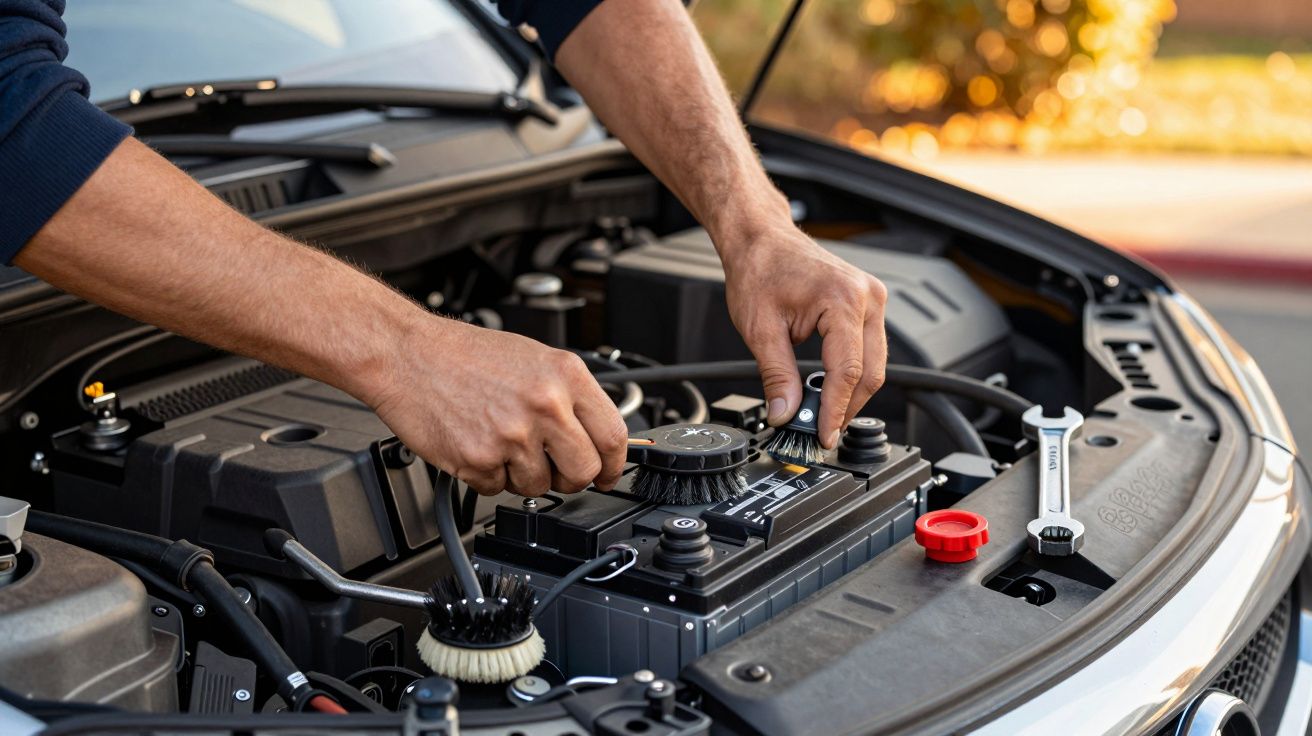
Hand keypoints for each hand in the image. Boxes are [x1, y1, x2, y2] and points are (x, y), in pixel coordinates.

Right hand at [368, 317, 628, 495]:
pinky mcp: (479, 460)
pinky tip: (476, 443)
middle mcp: (545, 405)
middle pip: (584, 471)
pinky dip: (488, 475)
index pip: (613, 436)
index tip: (608, 474)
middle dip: (571, 477)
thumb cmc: (464, 354)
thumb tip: (596, 436)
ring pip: (540, 486)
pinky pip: (497, 489)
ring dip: (523, 476)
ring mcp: (513, 435)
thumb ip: (569, 396)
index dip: (615, 464)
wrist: (407, 354)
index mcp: (565, 375)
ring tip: (500, 441)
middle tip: (554, 468)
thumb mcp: (533, 358)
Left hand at [721, 224, 887, 448]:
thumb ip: (776, 375)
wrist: (762, 239)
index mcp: (842, 300)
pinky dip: (852, 373)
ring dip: (850, 393)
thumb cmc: (760, 268)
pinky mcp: (868, 303)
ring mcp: (872, 298)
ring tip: (821, 414)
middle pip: (871, 372)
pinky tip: (829, 388)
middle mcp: (866, 297)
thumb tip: (785, 413)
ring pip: (875, 364)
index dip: (835, 410)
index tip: (823, 435)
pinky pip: (869, 348)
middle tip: (820, 432)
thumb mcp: (760, 329)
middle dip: (845, 407)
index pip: (847, 371)